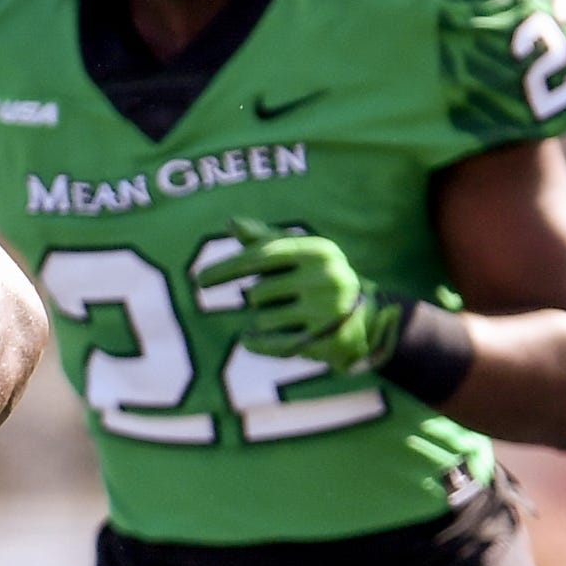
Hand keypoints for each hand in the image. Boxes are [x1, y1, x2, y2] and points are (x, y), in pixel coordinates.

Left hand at [212, 216, 401, 371]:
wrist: (365, 319)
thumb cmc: (318, 281)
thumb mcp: (298, 256)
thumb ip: (264, 240)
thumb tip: (231, 222)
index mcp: (318, 250)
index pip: (262, 255)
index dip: (228, 268)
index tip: (200, 280)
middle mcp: (326, 277)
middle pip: (258, 293)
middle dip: (260, 299)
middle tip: (284, 300)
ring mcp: (327, 310)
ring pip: (263, 319)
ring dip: (264, 321)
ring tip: (290, 316)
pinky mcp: (324, 340)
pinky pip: (271, 343)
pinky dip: (255, 343)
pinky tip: (249, 340)